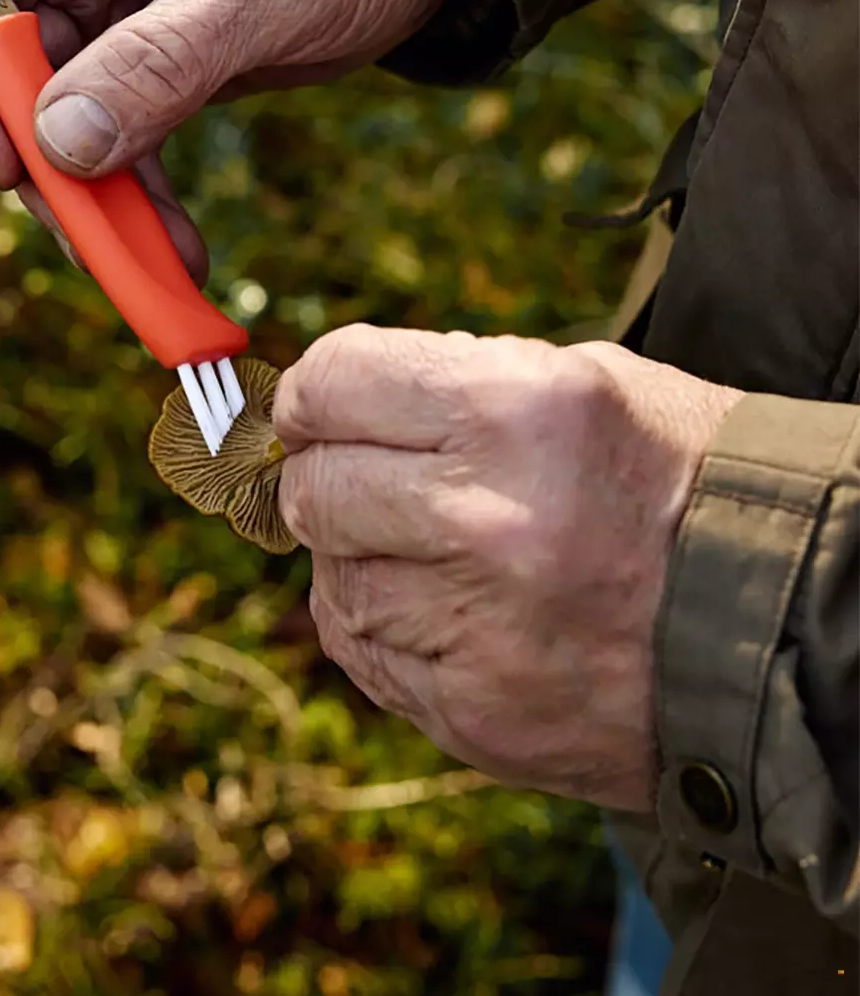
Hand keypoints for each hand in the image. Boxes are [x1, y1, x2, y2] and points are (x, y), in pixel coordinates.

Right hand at [0, 0, 473, 276]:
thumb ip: (161, 62)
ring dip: (94, 198)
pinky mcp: (151, 52)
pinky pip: (118, 135)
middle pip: (0, 62)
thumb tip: (58, 147)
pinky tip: (176, 254)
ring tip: (150, 272)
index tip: (4, 161)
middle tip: (90, 245)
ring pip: (58, 115)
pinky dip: (139, 197)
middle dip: (39, 161)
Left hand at [274, 326, 741, 811]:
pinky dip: (378, 622)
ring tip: (423, 544)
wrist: (782, 620)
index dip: (312, 392)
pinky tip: (435, 603)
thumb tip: (330, 397)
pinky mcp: (474, 713)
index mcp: (516, 410)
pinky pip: (363, 651)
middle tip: (360, 474)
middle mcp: (488, 517)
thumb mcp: (584, 381)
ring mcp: (479, 627)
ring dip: (355, 552)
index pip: (337, 381)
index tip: (314, 405)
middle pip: (316, 487)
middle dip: (323, 473)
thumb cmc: (678, 480)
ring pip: (330, 577)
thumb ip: (451, 381)